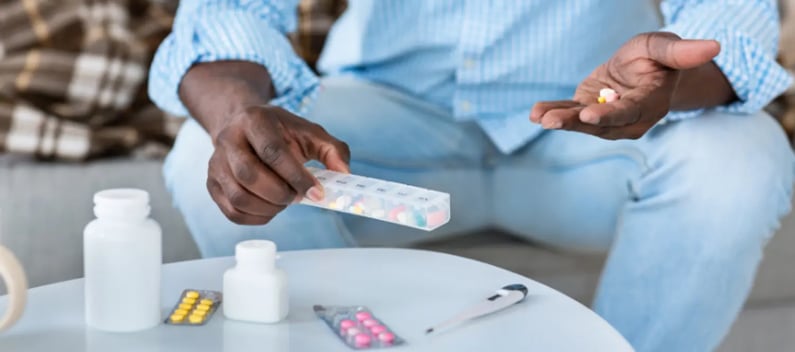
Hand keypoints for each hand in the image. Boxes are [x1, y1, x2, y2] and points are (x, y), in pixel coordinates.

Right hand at [207, 105, 349, 224]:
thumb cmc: (281, 132)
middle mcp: (228, 139)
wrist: (244, 126)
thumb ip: (333, 151)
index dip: (296, 177)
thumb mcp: (310, 132)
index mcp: (254, 120)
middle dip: (281, 194)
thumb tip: (344, 175)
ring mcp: (216, 163)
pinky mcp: (212, 184)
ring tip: (285, 201)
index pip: (272, 152)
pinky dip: (256, 218)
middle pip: (249, 175)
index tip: (317, 193)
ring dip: (268, 208)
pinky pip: (232, 211)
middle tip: (299, 197)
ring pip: (238, 197)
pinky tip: (271, 209)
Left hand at [530, 32, 720, 138]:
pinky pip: (570, 114)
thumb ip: (682, 51)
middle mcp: (628, 118)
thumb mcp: (665, 47)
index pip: (628, 112)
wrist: (644, 68)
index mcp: (650, 103)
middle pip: (601, 124)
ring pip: (583, 123)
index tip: (588, 115)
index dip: (609, 115)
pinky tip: (535, 112)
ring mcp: (607, 118)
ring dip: (560, 120)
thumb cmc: (657, 56)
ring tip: (540, 117)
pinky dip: (553, 112)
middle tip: (552, 121)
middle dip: (576, 123)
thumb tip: (714, 45)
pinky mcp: (589, 112)